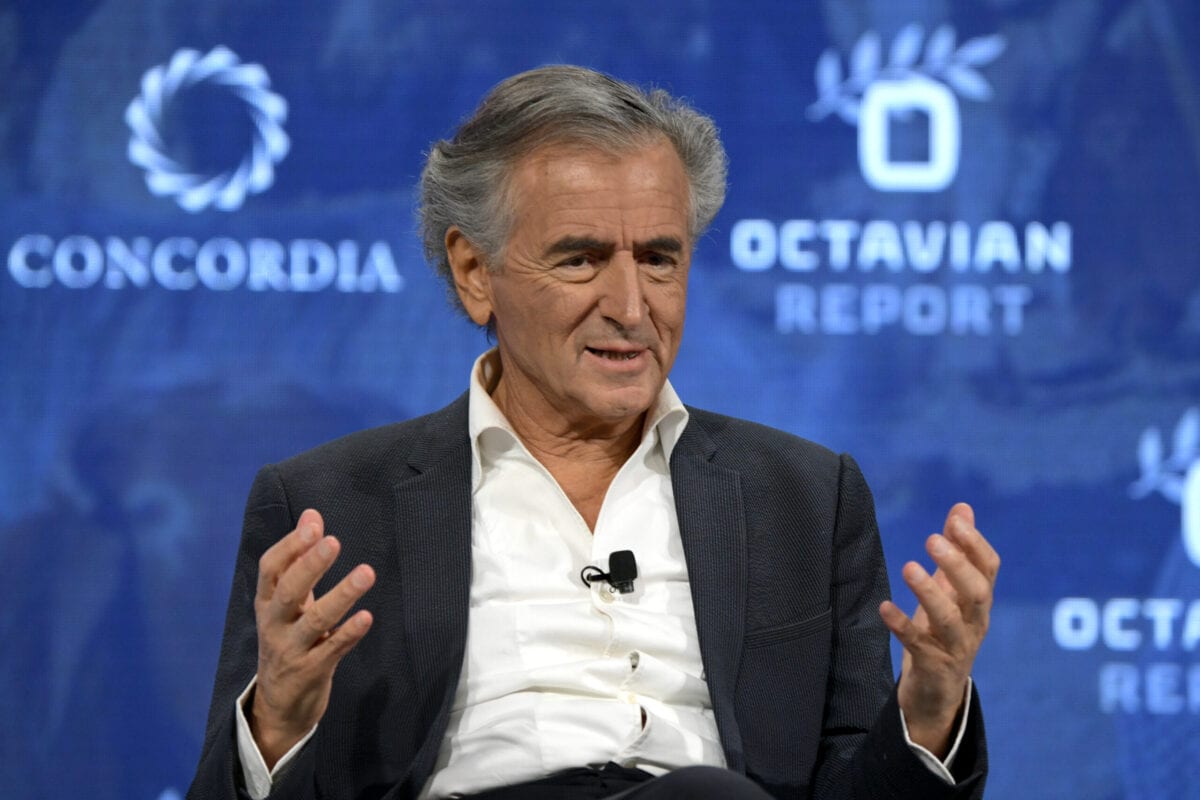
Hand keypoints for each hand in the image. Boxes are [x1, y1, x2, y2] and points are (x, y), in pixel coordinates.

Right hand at [249, 509, 375, 767]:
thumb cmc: (288, 640)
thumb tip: (312, 515)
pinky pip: (332, 650)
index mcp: (267, 603)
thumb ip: (299, 559)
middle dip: (309, 566)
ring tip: (367, 572)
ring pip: (314, 621)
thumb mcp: (287, 602)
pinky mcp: (311, 673)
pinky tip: (367, 617)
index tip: (314, 525)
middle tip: (333, 542)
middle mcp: (274, 625)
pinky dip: (349, 633)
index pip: (270, 569)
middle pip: (288, 591)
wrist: (278, 706)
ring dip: (341, 595)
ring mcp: (291, 650)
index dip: (290, 546)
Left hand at [879, 503, 998, 757]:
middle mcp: (974, 623)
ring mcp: (956, 647)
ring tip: (908, 567)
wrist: (937, 691)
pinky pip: (918, 644)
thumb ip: (957, 550)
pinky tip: (884, 607)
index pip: (989, 569)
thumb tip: (963, 507)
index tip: (955, 520)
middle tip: (933, 540)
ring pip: (950, 620)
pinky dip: (902, 625)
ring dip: (929, 593)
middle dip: (958, 566)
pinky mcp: (933, 666)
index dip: (975, 544)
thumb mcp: (951, 589)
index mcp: (979, 602)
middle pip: (978, 593)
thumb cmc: (943, 631)